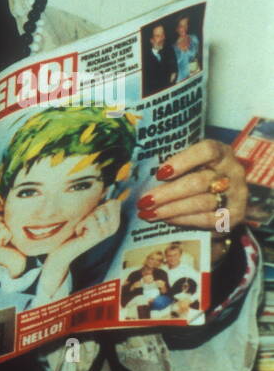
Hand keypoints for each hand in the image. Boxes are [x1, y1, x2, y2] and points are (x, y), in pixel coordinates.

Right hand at [0, 214, 26, 278]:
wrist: (19, 266)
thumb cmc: (16, 249)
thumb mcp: (6, 233)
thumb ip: (1, 223)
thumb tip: (3, 204)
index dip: (3, 223)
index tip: (6, 236)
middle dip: (4, 226)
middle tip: (8, 240)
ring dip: (7, 231)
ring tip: (8, 242)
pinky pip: (2, 231)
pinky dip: (9, 235)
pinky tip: (8, 245)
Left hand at [51, 196, 122, 265]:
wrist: (64, 250)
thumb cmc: (75, 230)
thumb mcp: (88, 215)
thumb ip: (98, 205)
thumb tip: (106, 189)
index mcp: (114, 221)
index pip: (114, 202)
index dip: (99, 204)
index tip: (92, 216)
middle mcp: (114, 227)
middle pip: (106, 205)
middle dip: (92, 211)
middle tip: (86, 223)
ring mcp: (106, 232)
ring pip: (97, 211)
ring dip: (85, 218)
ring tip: (82, 228)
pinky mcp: (97, 236)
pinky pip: (89, 219)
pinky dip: (80, 224)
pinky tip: (79, 233)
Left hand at [138, 139, 247, 262]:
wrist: (218, 204)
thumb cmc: (194, 178)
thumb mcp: (185, 168)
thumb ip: (169, 169)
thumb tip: (132, 177)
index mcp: (220, 152)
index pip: (206, 151)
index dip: (183, 161)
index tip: (159, 173)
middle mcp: (232, 171)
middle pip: (199, 181)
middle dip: (167, 193)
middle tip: (143, 201)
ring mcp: (237, 194)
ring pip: (201, 202)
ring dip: (170, 209)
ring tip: (148, 213)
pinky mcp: (235, 215)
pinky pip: (207, 219)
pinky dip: (183, 220)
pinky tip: (166, 220)